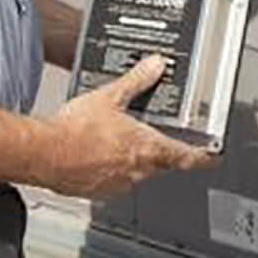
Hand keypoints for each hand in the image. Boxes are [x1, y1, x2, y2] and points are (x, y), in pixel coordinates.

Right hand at [39, 55, 213, 197]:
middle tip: (161, 140)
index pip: (187, 158)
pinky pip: (114, 181)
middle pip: (163, 165)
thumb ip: (136, 81)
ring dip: (135, 160)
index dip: (204, 157)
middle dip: (164, 153)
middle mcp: (137, 172)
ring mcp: (117, 184)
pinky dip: (112, 169)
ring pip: (138, 174)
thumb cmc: (74, 131)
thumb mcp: (110, 96)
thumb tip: (155, 66)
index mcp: (147, 149)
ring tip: (121, 143)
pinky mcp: (97, 191)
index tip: (214, 156)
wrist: (43, 154)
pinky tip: (98, 155)